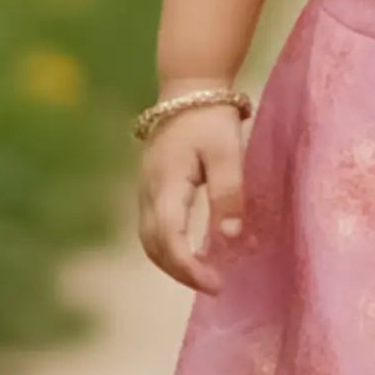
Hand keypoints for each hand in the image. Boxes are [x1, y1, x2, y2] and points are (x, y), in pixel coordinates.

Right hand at [136, 102, 247, 293]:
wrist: (189, 88)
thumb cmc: (211, 118)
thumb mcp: (227, 153)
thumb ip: (228, 193)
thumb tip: (229, 237)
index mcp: (166, 182)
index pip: (168, 237)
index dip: (188, 266)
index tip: (215, 284)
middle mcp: (148, 190)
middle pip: (153, 245)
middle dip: (180, 272)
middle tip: (213, 286)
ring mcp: (145, 189)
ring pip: (148, 239)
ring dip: (172, 262)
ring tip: (204, 276)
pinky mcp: (151, 187)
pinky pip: (152, 227)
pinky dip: (169, 247)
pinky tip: (193, 253)